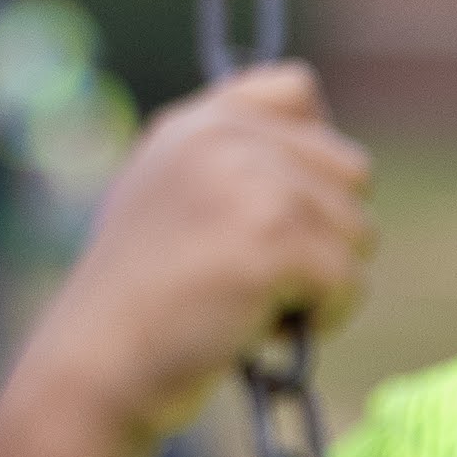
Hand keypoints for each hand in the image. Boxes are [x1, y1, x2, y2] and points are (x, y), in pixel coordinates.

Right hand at [8, 64, 374, 445]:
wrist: (97, 368)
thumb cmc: (144, 306)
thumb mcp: (172, 201)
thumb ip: (232, 164)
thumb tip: (331, 146)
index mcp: (196, 122)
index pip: (298, 89)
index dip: (311, 161)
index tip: (271, 216)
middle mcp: (222, 136)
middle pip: (351, 170)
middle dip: (326, 234)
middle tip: (257, 274)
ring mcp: (249, 182)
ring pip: (359, 230)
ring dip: (324, 282)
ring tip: (253, 302)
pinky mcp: (272, 237)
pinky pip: (351, 280)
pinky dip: (325, 317)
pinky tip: (265, 329)